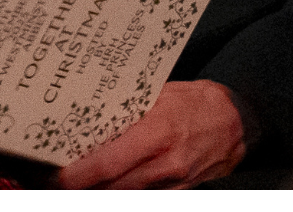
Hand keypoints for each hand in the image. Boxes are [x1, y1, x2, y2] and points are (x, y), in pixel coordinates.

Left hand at [54, 80, 246, 188]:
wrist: (237, 122)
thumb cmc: (195, 102)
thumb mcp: (158, 95)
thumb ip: (126, 109)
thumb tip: (87, 116)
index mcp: (157, 132)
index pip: (108, 163)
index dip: (78, 175)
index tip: (57, 175)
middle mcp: (166, 162)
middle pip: (113, 186)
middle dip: (83, 186)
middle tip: (55, 181)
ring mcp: (174, 181)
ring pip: (127, 195)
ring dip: (100, 191)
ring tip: (78, 182)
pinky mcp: (180, 191)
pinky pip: (145, 196)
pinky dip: (124, 192)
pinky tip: (107, 186)